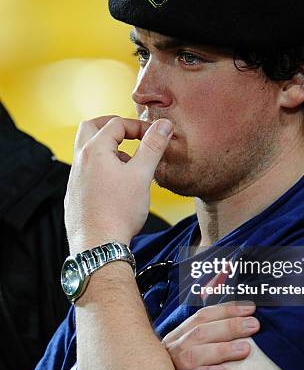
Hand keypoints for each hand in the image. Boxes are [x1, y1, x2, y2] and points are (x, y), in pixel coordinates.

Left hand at [65, 115, 172, 254]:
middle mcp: (80, 161)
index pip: (116, 124)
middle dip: (112, 126)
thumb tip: (163, 125)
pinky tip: (118, 185)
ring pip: (88, 151)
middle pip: (91, 128)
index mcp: (94, 150)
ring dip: (108, 148)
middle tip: (130, 132)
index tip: (154, 135)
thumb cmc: (119, 211)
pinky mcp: (76, 194)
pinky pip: (87, 170)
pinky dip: (102, 167)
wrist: (98, 245)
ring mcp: (75, 178)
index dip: (138, 126)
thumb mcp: (142, 175)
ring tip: (129, 163)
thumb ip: (153, 146)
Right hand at [163, 302, 259, 369]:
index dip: (226, 310)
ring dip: (220, 349)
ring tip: (245, 349)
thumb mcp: (190, 350)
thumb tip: (240, 318)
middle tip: (254, 325)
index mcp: (177, 336)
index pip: (202, 317)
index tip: (250, 308)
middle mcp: (172, 350)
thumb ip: (207, 336)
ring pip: (193, 355)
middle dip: (229, 326)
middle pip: (200, 333)